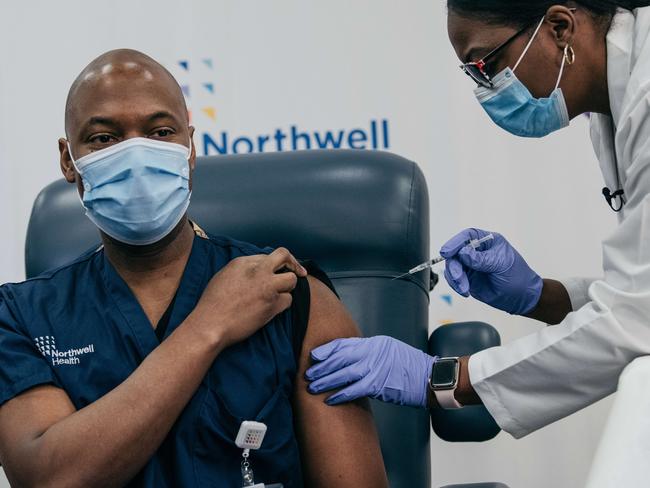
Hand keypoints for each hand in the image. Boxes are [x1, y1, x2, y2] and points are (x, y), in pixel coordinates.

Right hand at [192, 247, 306, 347]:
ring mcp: (267, 287)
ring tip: (278, 295)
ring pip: (292, 280)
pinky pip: (288, 301)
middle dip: (293, 264)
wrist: (211, 324)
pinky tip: (272, 309)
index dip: (274, 265)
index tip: (279, 270)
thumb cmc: (213, 304)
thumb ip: (243, 269)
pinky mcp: (272, 305)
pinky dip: (283, 305)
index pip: (268, 256)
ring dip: (288, 288)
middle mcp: (258, 271)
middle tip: (299, 272)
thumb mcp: (224, 276)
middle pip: (284, 256)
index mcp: (243, 262)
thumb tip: (258, 268)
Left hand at [306, 336, 434, 407]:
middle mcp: (372, 352)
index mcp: (374, 343)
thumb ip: (369, 352)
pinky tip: (330, 399)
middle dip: (322, 366)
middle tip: (308, 374)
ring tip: (312, 388)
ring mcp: (375, 367)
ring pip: (343, 373)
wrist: (428, 378)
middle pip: (340, 358)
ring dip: (326, 381)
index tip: (313, 356)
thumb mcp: (389, 350)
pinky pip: (354, 389)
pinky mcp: (379, 384)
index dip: (327, 350)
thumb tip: (350, 359)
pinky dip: (340, 395)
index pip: (344, 344)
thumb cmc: (410, 366)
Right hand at [440, 228, 542, 314]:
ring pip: (452, 266)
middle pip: (456, 252)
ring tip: (464, 288)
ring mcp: (471, 265)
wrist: (521, 297)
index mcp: (487, 241)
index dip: (455, 243)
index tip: (446, 252)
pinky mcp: (468, 278)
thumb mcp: (501, 265)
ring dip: (455, 278)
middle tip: (458, 277)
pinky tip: (465, 291)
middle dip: (454, 266)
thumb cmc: (517, 276)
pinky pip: (454, 279)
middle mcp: (477, 251)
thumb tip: (462, 253)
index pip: (468, 236)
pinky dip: (456, 285)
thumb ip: (481, 259)